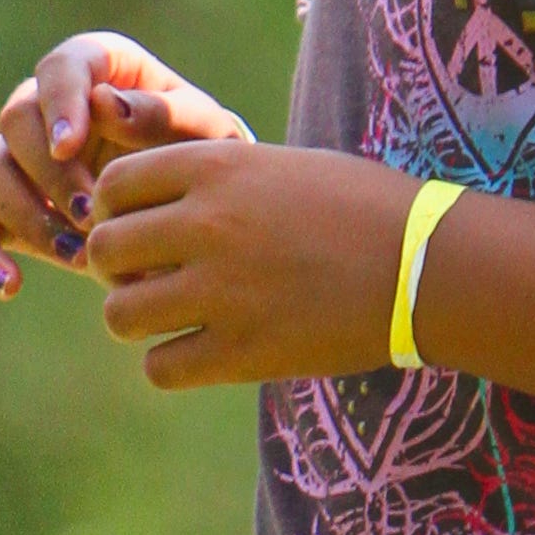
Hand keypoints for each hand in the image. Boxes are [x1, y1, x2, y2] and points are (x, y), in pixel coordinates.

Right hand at [0, 33, 252, 296]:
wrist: (204, 219)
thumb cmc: (209, 162)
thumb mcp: (209, 137)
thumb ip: (164, 116)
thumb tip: (103, 104)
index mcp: (99, 71)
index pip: (62, 66)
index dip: (58, 101)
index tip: (69, 143)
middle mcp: (49, 107)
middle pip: (16, 119)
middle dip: (52, 172)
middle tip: (94, 215)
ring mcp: (22, 160)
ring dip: (27, 214)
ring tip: (80, 255)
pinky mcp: (6, 211)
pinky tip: (8, 285)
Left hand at [82, 139, 417, 388]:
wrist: (430, 265)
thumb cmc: (365, 208)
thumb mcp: (283, 167)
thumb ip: (216, 181)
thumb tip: (157, 207)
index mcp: (216, 167)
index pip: (115, 183)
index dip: (117, 209)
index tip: (143, 227)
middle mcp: (207, 224)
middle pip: (104, 249)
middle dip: (116, 267)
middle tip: (148, 277)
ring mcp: (221, 291)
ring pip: (119, 314)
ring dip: (136, 319)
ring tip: (170, 319)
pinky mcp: (243, 352)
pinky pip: (160, 367)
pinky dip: (170, 363)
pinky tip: (199, 352)